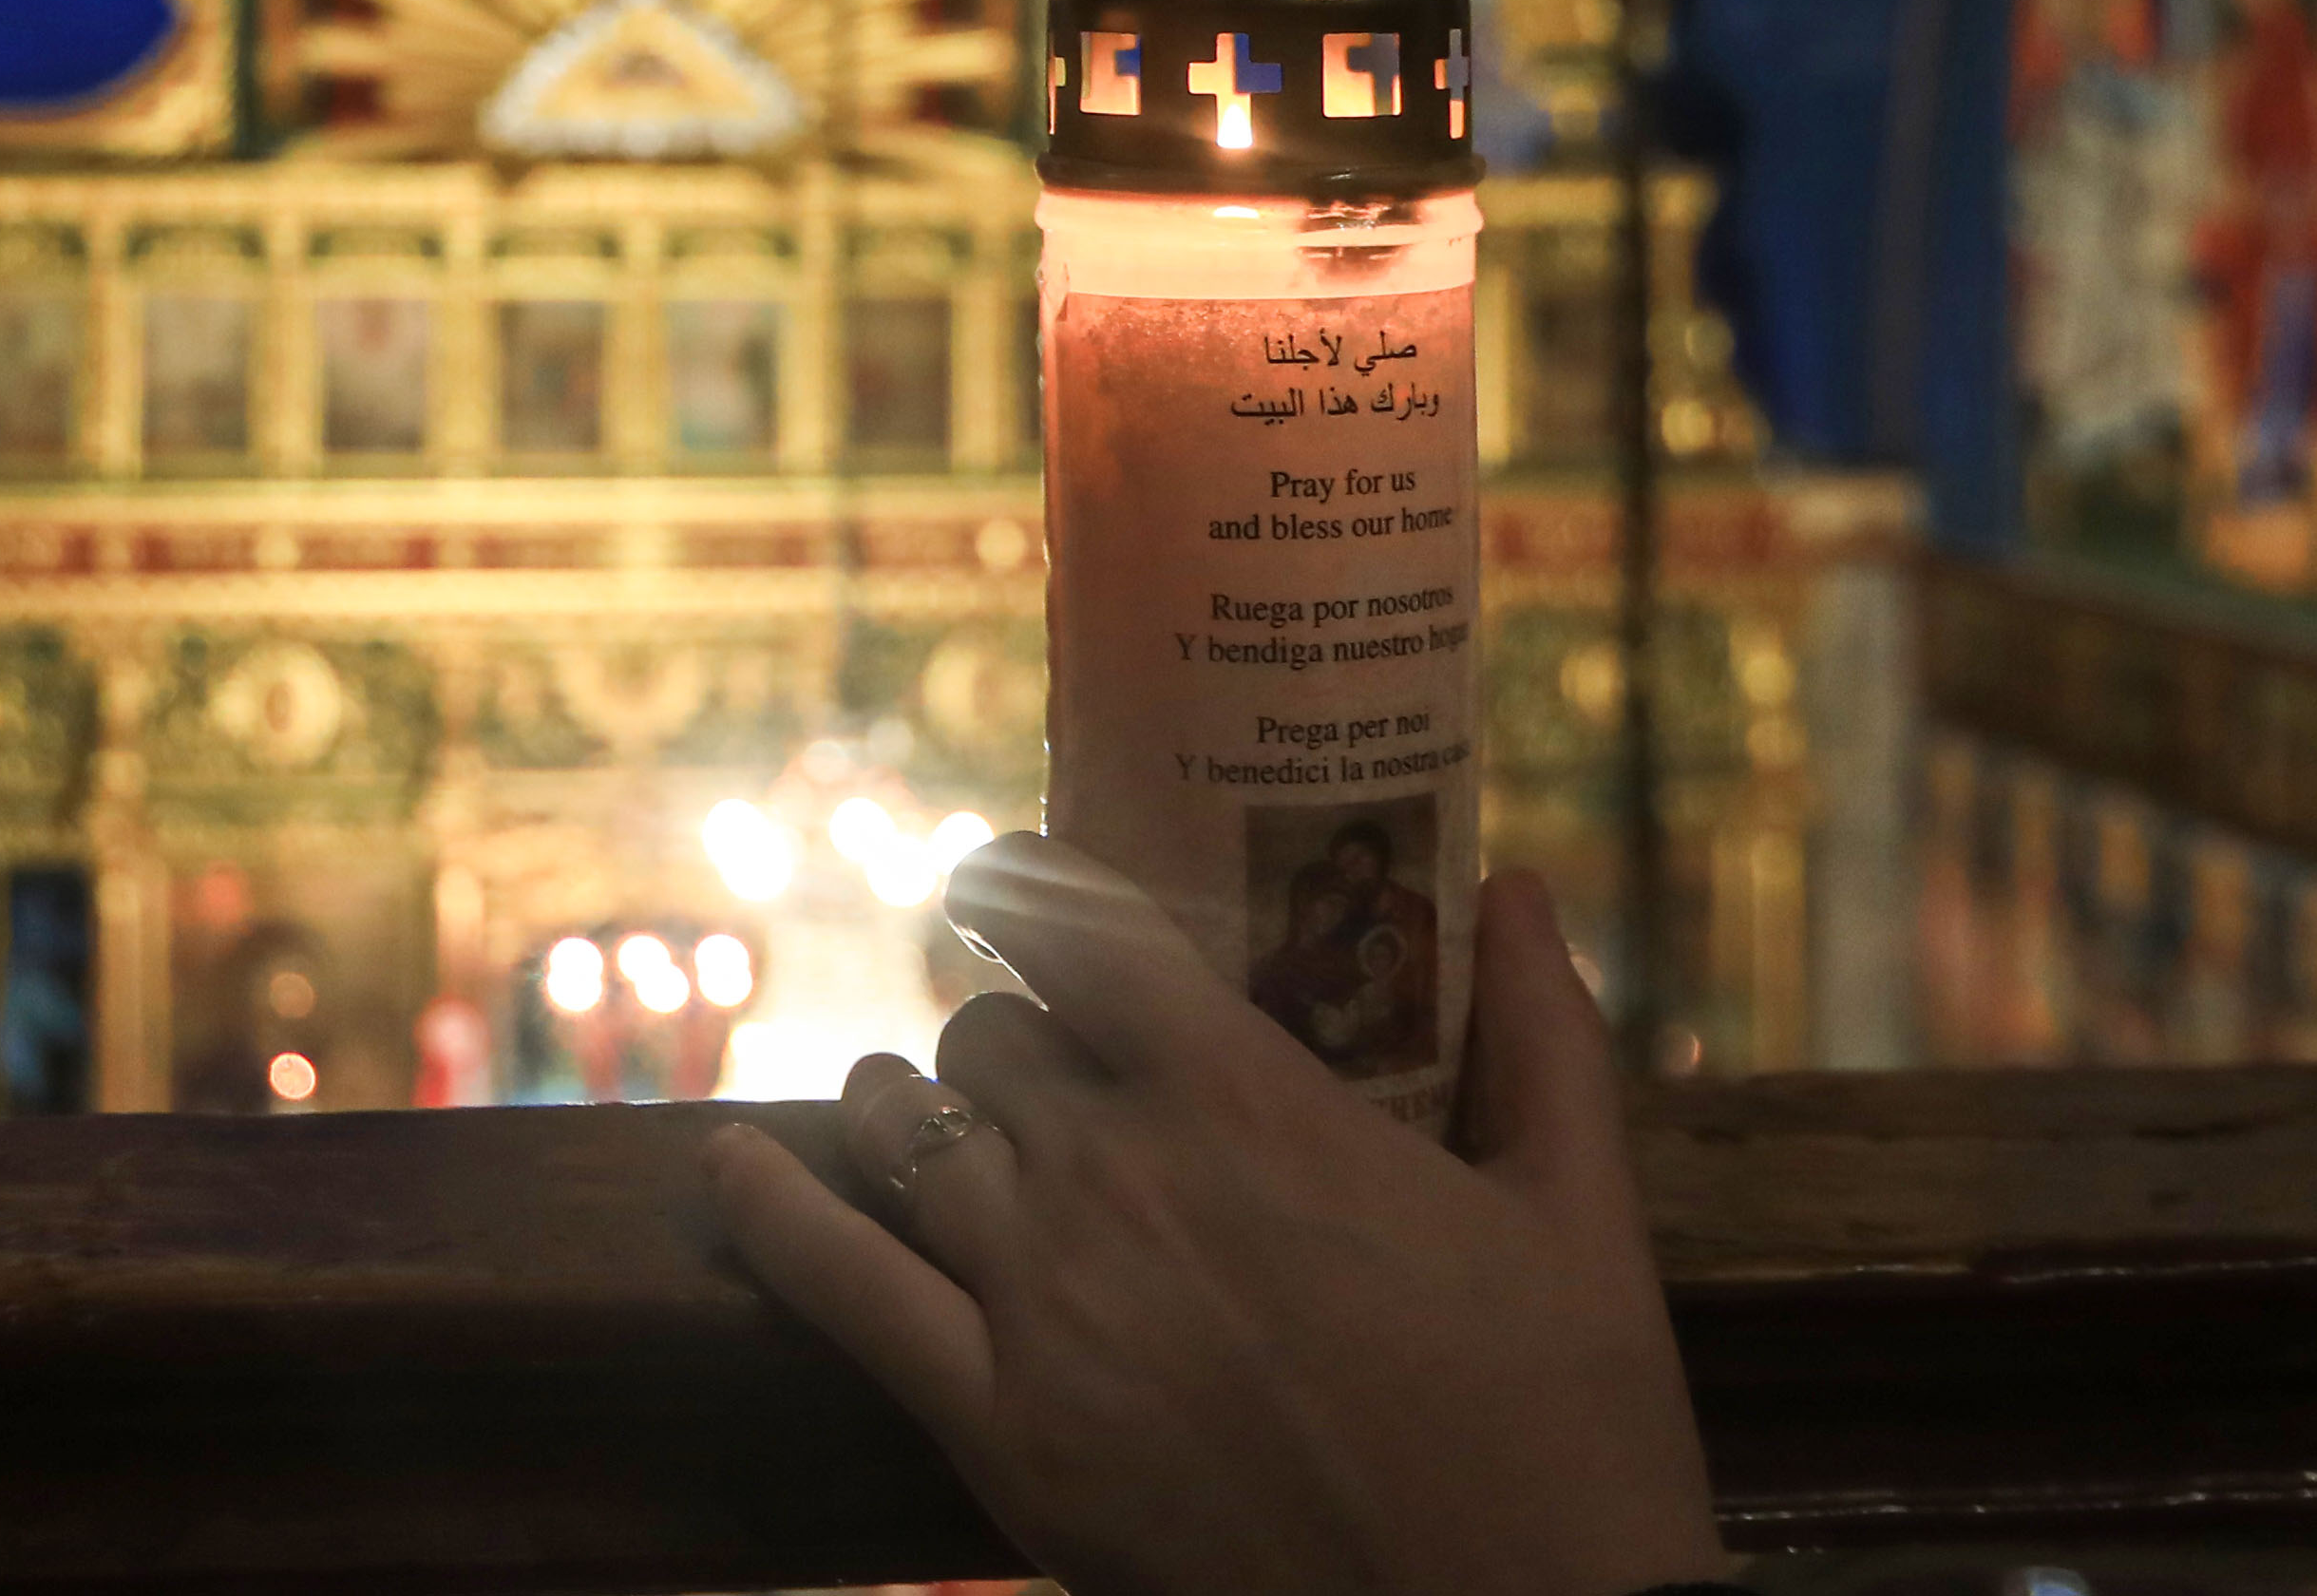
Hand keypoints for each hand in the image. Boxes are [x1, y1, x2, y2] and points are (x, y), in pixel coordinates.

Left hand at [707, 838, 1722, 1595]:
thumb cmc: (1566, 1433)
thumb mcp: (1582, 1215)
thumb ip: (1544, 1032)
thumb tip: (1514, 883)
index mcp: (1252, 1097)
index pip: (1080, 923)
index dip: (1029, 885)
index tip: (1011, 882)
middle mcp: (1121, 1173)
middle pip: (989, 1035)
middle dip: (1011, 1036)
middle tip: (1048, 1070)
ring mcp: (1045, 1303)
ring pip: (908, 1135)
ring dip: (912, 1110)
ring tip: (930, 1120)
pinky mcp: (1000, 1432)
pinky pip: (836, 1289)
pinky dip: (769, 1215)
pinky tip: (733, 1170)